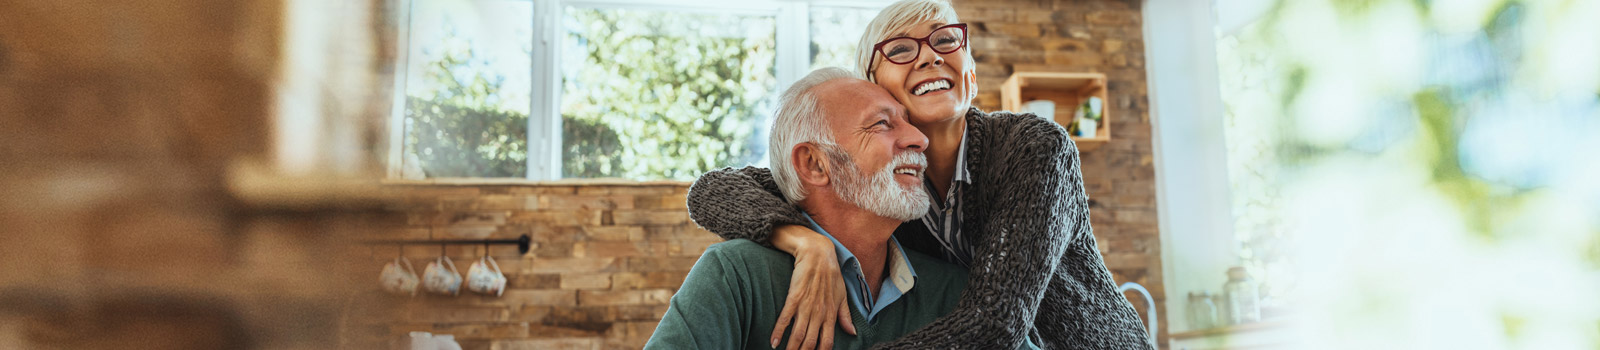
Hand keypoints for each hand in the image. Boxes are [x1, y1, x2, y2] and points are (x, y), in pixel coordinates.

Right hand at [769, 225, 854, 349]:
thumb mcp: (842, 295)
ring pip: (798, 334)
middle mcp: (819, 312)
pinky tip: (773, 342)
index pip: (827, 342)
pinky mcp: (794, 297)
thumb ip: (845, 316)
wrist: (818, 252)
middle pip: (810, 342)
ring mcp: (806, 305)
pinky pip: (785, 318)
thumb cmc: (831, 274)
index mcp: (831, 314)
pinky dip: (778, 332)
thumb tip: (852, 333)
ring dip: (791, 348)